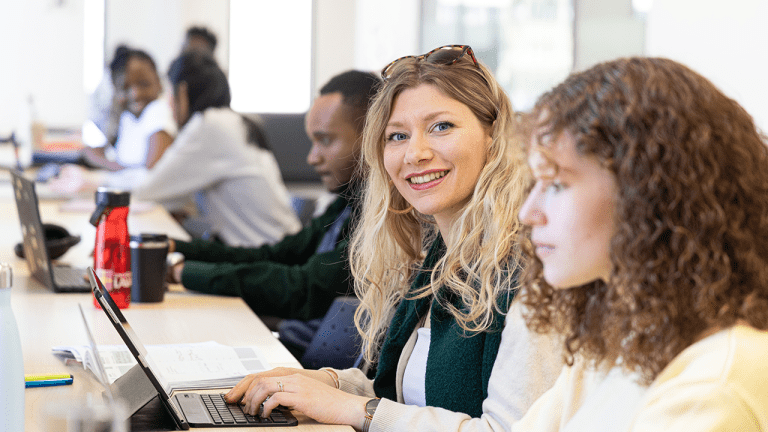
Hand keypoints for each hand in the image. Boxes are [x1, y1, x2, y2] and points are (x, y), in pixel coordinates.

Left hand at [225, 368, 368, 428]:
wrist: (346, 406)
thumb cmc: (327, 405)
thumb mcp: (304, 397)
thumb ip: (288, 397)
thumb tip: (269, 405)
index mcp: (292, 377)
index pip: (262, 375)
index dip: (245, 386)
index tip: (236, 397)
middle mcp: (293, 378)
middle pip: (259, 379)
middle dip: (245, 393)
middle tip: (242, 407)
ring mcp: (297, 386)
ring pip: (264, 386)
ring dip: (253, 401)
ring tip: (253, 412)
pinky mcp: (301, 397)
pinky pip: (275, 399)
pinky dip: (266, 407)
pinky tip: (266, 415)